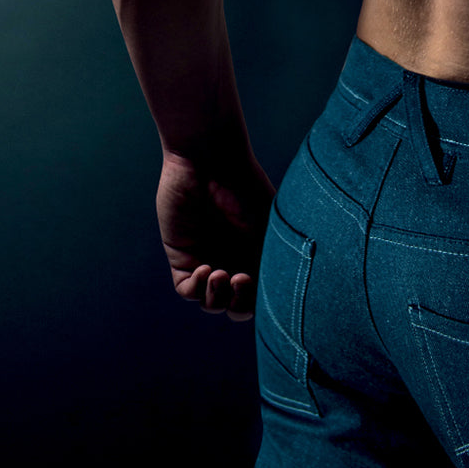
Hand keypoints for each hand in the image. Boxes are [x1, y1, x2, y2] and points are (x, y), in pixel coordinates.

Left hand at [156, 151, 274, 320]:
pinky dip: (198, 288)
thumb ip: (276, 264)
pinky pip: (187, 289)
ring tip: (222, 274)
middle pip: (235, 307)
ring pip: (211, 303)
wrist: (212, 160)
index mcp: (257, 258)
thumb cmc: (247, 189)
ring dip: (217, 298)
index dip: (262, 303)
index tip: (264, 286)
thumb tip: (287, 298)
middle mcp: (233, 261)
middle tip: (241, 280)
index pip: (260, 298)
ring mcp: (206, 259)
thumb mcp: (272, 230)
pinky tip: (206, 269)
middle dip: (239, 305)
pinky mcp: (181, 254)